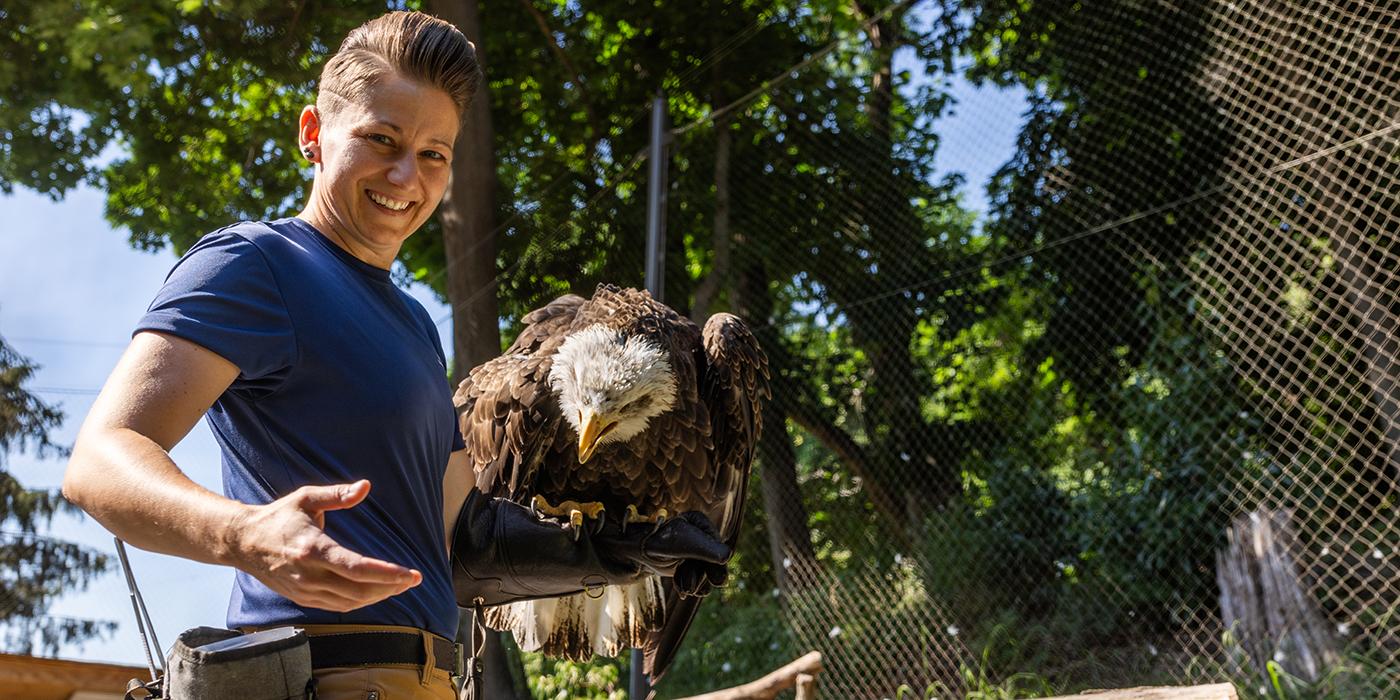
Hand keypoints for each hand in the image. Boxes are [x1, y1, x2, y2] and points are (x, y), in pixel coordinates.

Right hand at [226, 479, 420, 611]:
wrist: (243, 542)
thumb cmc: (279, 517)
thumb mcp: (306, 498)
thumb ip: (337, 494)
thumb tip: (366, 486)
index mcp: (312, 549)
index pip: (356, 568)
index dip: (386, 574)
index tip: (410, 574)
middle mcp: (308, 574)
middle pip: (359, 590)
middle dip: (390, 587)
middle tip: (413, 579)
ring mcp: (305, 590)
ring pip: (351, 602)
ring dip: (379, 596)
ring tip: (400, 585)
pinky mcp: (302, 598)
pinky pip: (338, 606)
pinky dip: (361, 602)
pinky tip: (376, 592)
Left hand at [594, 511, 730, 597]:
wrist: (634, 551)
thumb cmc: (658, 542)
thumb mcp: (685, 543)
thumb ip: (707, 549)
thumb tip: (727, 557)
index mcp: (700, 523)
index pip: (719, 548)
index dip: (717, 566)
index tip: (717, 581)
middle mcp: (698, 535)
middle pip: (713, 562)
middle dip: (704, 578)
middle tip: (697, 590)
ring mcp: (692, 550)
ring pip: (704, 573)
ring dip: (695, 584)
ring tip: (683, 590)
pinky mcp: (684, 563)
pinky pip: (696, 579)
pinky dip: (690, 586)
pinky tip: (681, 589)